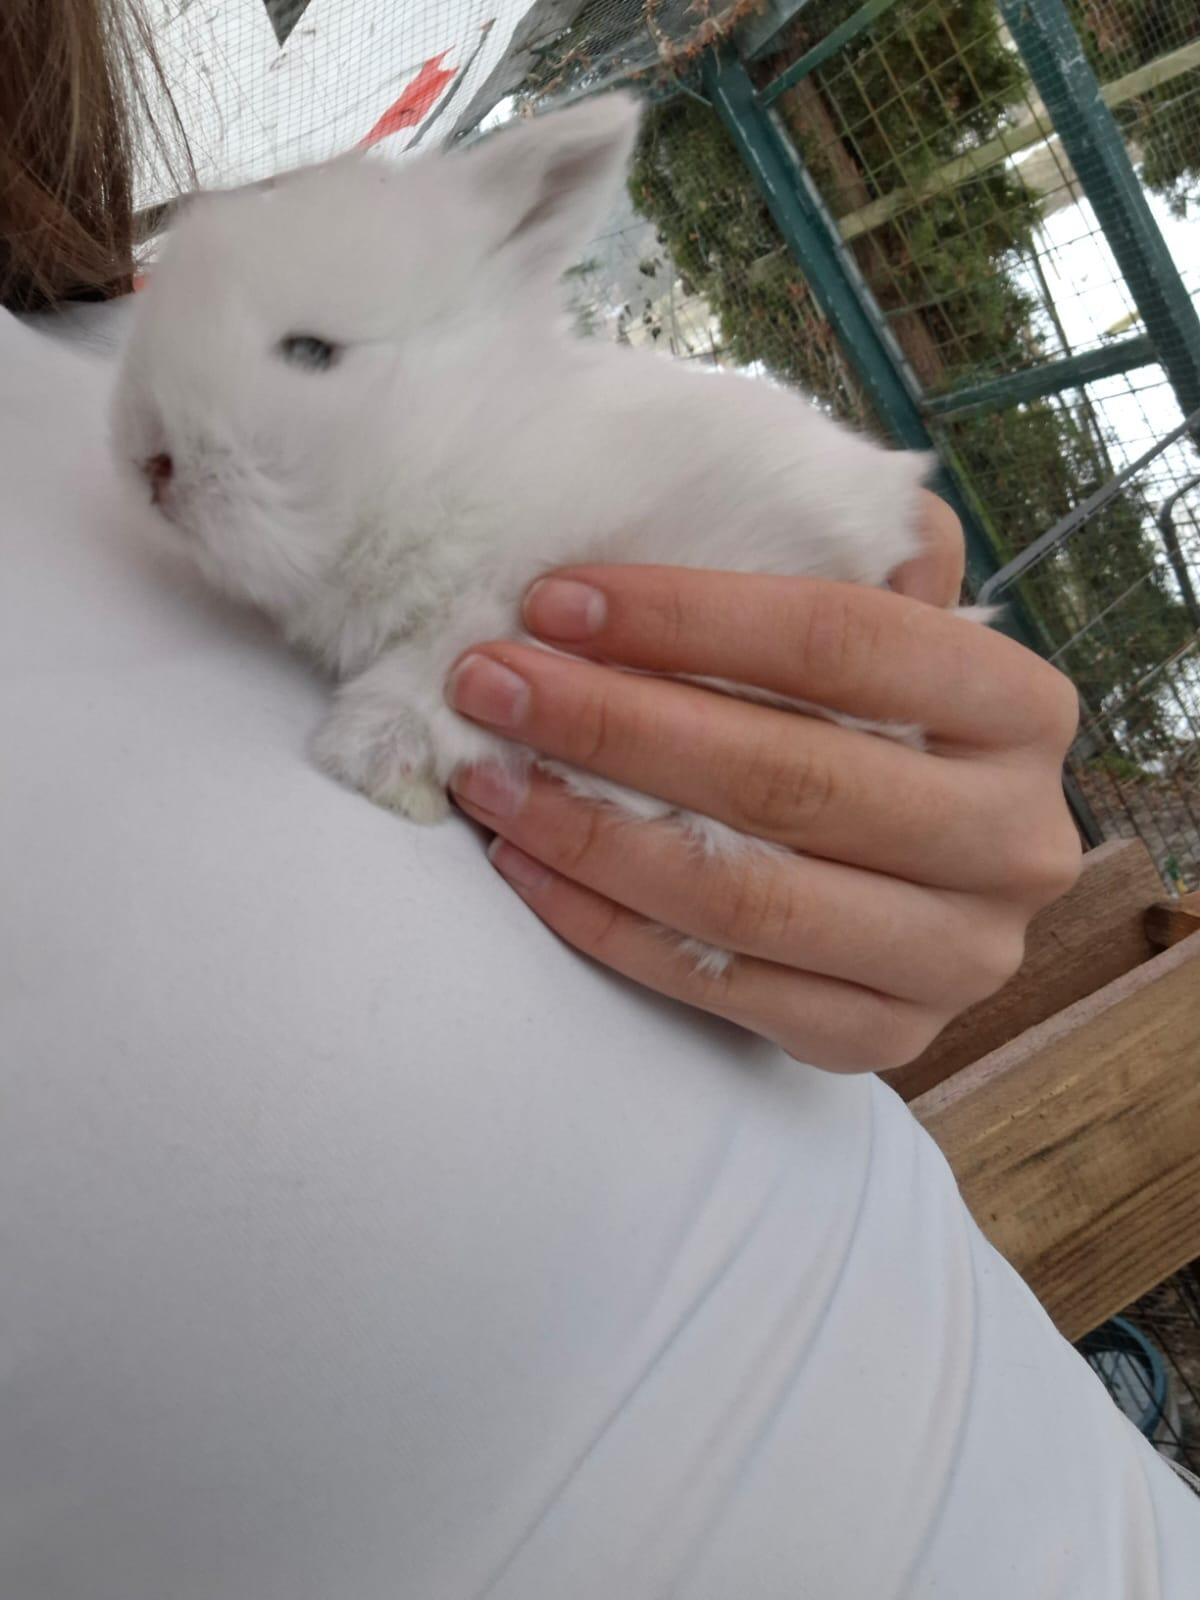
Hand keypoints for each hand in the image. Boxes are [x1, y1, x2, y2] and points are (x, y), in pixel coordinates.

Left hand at [444, 494, 1081, 1071]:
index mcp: (1021, 707)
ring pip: (749, 900)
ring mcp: (956, 954)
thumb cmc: (871, 715)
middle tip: (494, 683)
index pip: (845, 643)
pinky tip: (527, 867)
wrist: (920, 873)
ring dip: (591, 833)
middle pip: (789, 778)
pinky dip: (609, 928)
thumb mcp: (881, 616)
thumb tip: (770, 493)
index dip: (689, 619)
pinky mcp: (886, 1036)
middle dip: (615, 725)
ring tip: (489, 778)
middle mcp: (1012, 838)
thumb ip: (851, 548)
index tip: (556, 600)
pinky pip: (726, 991)